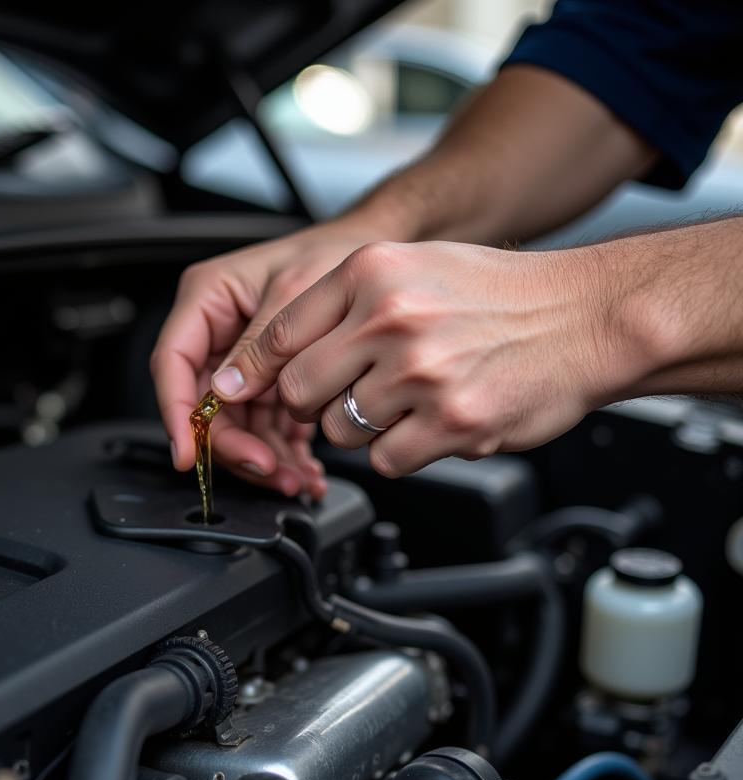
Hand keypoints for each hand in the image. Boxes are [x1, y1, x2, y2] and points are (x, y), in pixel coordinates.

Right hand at [151, 213, 391, 497]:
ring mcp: (241, 359)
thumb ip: (261, 344)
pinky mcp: (266, 380)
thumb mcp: (298, 292)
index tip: (188, 455)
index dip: (177, 414)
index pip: (172, 363)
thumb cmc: (336, 252)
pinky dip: (282, 450)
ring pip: (234, 424)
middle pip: (204, 405)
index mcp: (208, 298)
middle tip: (269, 471)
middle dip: (234, 447)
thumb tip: (223, 392)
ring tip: (297, 478)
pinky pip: (262, 423)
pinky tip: (305, 468)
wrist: (376, 255)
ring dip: (262, 457)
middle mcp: (217, 331)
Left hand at [208, 240, 643, 475]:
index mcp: (372, 272)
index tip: (240, 391)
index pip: (278, 333)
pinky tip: (434, 421)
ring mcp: (421, 373)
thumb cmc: (501, 295)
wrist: (587, 318)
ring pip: (341, 431)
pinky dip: (402, 451)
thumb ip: (340, 304)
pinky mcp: (450, 423)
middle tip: (353, 392)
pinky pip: (385, 461)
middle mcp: (391, 318)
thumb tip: (267, 354)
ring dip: (364, 427)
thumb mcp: (412, 269)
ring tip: (411, 400)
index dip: (253, 371)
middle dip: (315, 403)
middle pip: (300, 392)